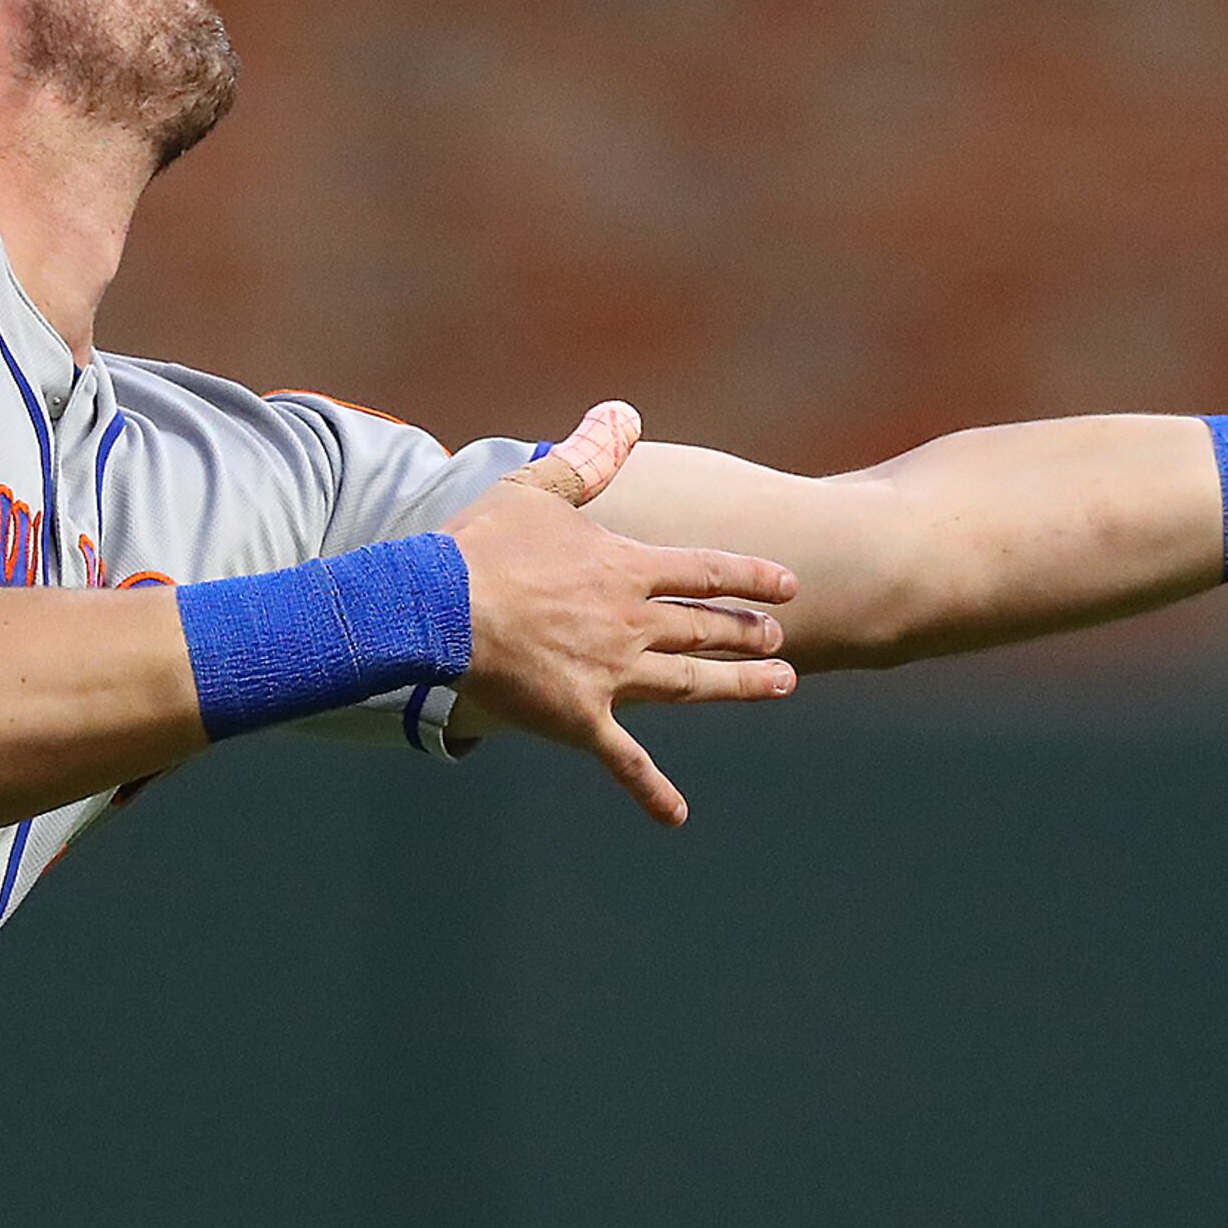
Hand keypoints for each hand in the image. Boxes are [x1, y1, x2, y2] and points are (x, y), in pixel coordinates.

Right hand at [439, 401, 798, 824]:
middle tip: (783, 640)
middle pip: (707, 628)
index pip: (705, 571)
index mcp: (625, 569)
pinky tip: (677, 815)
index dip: (750, 576)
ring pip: (690, 683)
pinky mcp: (581, 719)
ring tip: (781, 685)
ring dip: (739, 685)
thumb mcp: (536, 487)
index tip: (787, 585)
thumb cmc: (480, 546)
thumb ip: (586, 456)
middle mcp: (631, 623)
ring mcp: (612, 675)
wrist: (440, 610)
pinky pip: (624, 760)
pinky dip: (651, 789)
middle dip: (751, 632)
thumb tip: (623, 412)